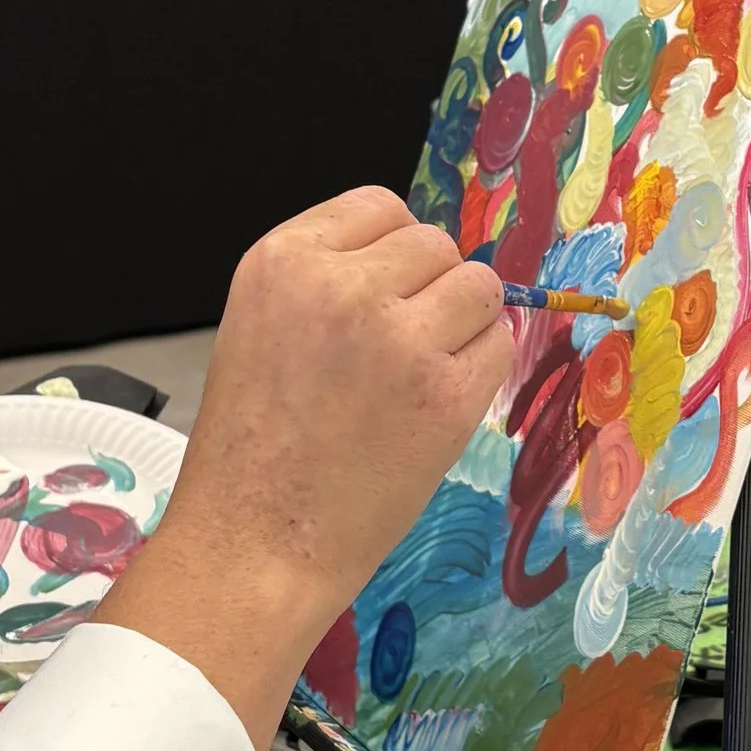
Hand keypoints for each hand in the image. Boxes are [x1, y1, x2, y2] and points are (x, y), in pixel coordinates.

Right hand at [105, 188, 510, 744]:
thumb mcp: (260, 326)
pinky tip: (435, 405)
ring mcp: (401, 338)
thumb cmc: (252, 449)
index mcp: (283, 261)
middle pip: (435, 244)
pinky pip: (498, 346)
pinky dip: (479, 370)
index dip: (390, 252)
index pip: (379, 207)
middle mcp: (342, 286)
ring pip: (478, 287)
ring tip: (419, 374)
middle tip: (398, 350)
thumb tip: (417, 261)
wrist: (255, 544)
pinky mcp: (447, 394)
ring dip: (462, 324)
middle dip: (428, 289)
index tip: (382, 294)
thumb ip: (327, 280)